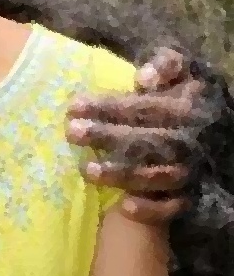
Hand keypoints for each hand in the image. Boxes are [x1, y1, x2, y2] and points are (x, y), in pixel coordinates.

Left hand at [65, 48, 207, 224]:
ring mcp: (190, 171)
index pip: (146, 108)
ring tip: (87, 170)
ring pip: (158, 176)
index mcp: (187, 108)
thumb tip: (144, 76)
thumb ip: (166, 66)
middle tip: (71, 132)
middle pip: (148, 141)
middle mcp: (189, 141)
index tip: (74, 105)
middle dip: (107, 137)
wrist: (204, 134)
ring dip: (122, 174)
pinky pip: (172, 208)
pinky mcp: (188, 197)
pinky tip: (124, 206)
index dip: (110, 107)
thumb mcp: (179, 77)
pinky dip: (150, 209)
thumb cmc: (178, 101)